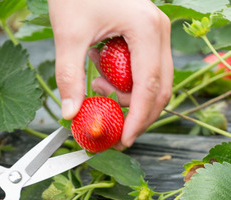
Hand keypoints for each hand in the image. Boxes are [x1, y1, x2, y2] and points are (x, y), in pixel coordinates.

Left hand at [48, 0, 172, 147]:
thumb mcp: (69, 35)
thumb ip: (69, 76)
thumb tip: (71, 113)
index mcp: (145, 29)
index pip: (149, 86)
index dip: (139, 117)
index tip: (125, 138)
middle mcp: (159, 30)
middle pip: (162, 87)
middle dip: (139, 113)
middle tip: (115, 129)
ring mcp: (158, 31)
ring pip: (157, 80)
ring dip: (132, 95)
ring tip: (99, 87)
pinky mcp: (150, 33)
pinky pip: (149, 68)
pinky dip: (130, 80)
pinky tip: (105, 71)